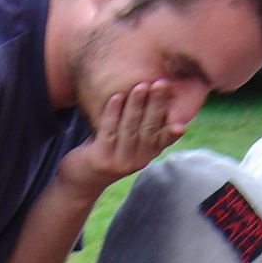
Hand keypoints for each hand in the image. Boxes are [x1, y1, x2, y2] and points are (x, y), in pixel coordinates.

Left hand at [59, 81, 180, 195]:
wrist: (81, 179)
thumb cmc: (106, 151)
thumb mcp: (128, 141)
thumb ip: (141, 126)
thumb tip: (155, 91)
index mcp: (147, 155)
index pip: (163, 139)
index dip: (172, 127)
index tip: (180, 112)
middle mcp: (137, 161)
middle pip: (149, 130)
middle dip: (156, 105)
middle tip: (161, 83)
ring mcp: (118, 162)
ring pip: (130, 130)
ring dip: (136, 106)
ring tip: (141, 85)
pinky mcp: (101, 159)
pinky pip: (108, 132)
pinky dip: (113, 113)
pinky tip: (116, 97)